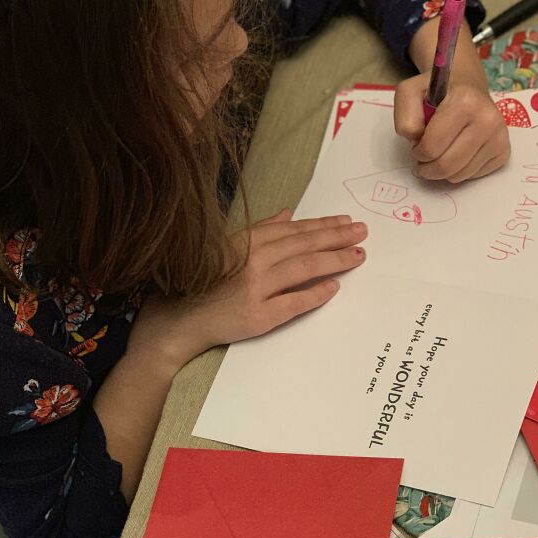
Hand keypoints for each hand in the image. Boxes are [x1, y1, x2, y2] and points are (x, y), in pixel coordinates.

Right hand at [128, 210, 367, 369]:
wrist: (175, 322)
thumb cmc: (198, 284)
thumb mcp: (225, 249)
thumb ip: (258, 231)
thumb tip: (288, 214)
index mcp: (244, 242)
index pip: (292, 230)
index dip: (322, 225)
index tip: (345, 221)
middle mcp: (252, 261)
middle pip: (303, 245)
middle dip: (337, 237)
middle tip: (362, 232)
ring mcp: (255, 288)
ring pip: (304, 268)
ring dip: (334, 260)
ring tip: (358, 255)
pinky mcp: (257, 316)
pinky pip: (293, 303)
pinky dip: (315, 294)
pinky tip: (334, 287)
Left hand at [394, 72, 509, 183]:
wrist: (468, 86)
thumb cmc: (438, 92)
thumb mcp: (410, 92)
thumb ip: (405, 115)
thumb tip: (417, 140)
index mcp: (465, 102)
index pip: (432, 147)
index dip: (417, 151)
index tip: (417, 144)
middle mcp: (488, 120)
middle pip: (447, 166)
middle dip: (428, 168)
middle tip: (424, 159)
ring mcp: (499, 138)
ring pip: (460, 176)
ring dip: (443, 171)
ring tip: (440, 153)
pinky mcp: (503, 152)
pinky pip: (473, 177)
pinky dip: (459, 171)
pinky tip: (457, 153)